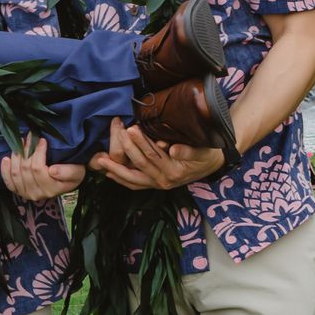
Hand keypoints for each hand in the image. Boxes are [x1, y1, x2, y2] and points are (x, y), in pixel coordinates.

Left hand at [1, 136, 85, 200]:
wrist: (65, 180)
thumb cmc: (71, 173)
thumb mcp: (76, 171)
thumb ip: (67, 172)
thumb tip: (53, 171)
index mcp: (51, 189)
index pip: (38, 169)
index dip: (38, 152)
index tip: (42, 140)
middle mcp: (37, 194)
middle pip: (26, 169)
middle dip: (27, 150)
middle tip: (30, 137)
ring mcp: (26, 193)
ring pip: (16, 173)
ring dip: (17, 155)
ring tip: (22, 142)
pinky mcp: (18, 191)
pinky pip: (8, 182)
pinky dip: (5, 170)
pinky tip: (6, 159)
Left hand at [90, 119, 224, 189]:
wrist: (213, 164)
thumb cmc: (207, 154)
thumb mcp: (203, 151)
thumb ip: (188, 151)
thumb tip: (172, 149)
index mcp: (174, 171)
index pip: (153, 155)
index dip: (140, 142)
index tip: (130, 129)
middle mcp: (164, 181)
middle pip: (139, 165)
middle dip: (125, 150)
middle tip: (113, 137)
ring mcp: (158, 185)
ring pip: (133, 179)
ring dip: (115, 170)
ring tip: (100, 160)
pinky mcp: (155, 184)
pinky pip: (135, 184)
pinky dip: (121, 179)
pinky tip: (109, 173)